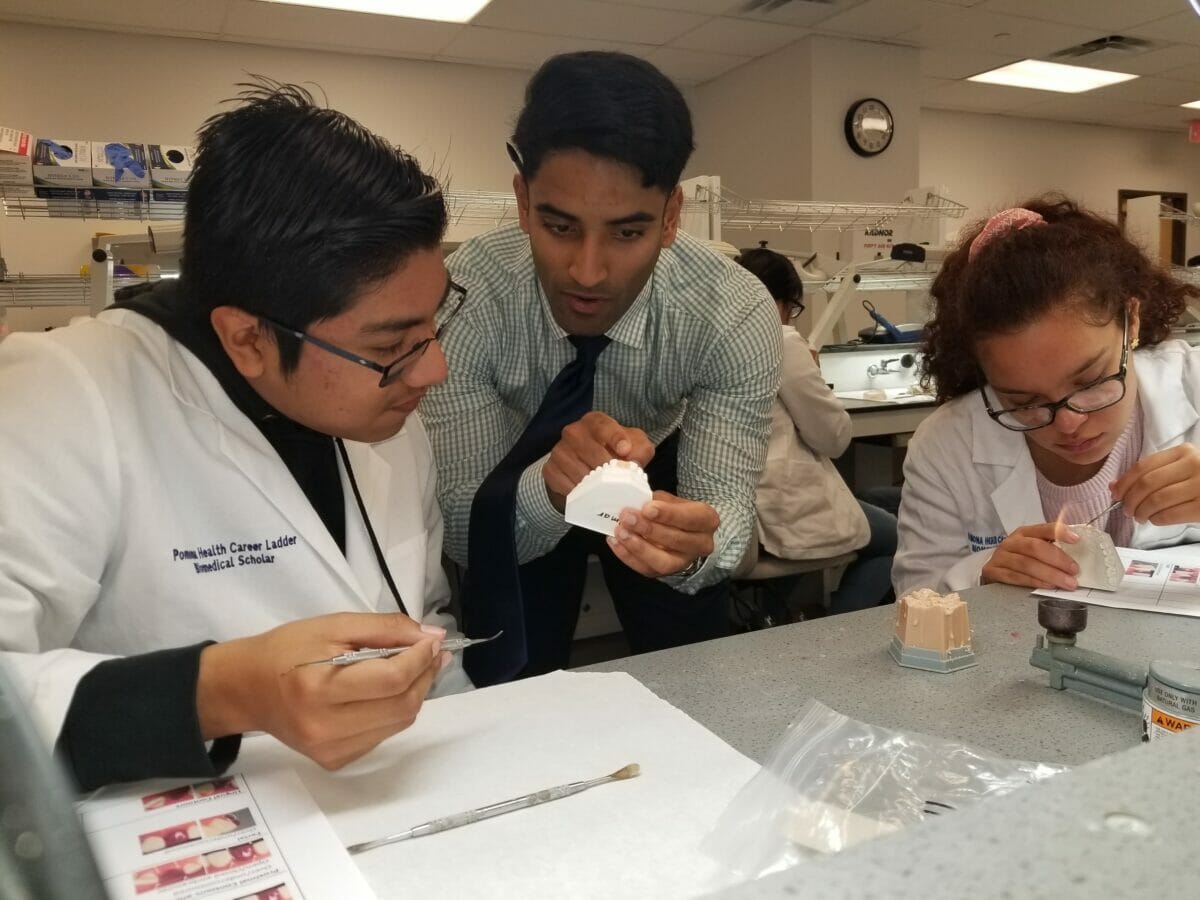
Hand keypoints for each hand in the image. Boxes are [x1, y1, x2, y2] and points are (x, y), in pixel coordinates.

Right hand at [197, 612, 445, 769]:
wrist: (246, 689)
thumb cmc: (287, 650)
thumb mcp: (333, 625)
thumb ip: (385, 629)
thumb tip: (432, 637)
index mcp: (320, 687)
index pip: (391, 679)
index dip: (420, 658)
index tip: (432, 640)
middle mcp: (326, 727)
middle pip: (402, 705)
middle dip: (424, 676)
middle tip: (430, 653)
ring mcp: (330, 749)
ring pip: (398, 723)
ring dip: (415, 694)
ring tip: (413, 668)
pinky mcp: (334, 760)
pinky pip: (382, 736)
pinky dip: (394, 712)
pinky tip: (385, 693)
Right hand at [543, 411, 653, 511]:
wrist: (588, 468)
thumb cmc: (615, 453)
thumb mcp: (634, 447)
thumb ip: (640, 449)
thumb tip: (634, 460)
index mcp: (595, 422)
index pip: (603, 425)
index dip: (615, 436)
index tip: (625, 450)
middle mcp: (574, 432)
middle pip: (590, 450)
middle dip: (607, 467)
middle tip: (620, 482)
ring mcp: (559, 450)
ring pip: (577, 470)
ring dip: (593, 484)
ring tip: (607, 493)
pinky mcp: (550, 469)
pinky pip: (564, 484)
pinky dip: (578, 493)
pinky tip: (589, 497)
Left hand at [607, 490, 719, 577]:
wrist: (683, 532)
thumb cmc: (677, 513)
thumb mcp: (673, 500)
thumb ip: (658, 501)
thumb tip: (636, 502)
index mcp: (706, 521)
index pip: (690, 518)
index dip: (668, 514)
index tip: (647, 508)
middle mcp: (700, 545)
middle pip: (676, 540)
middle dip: (648, 529)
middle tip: (628, 517)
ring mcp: (683, 562)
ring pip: (663, 561)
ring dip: (639, 546)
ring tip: (621, 532)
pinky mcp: (665, 573)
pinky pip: (646, 569)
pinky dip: (628, 556)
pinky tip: (615, 542)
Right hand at [980, 522, 1079, 590]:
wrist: (992, 569)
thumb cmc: (1020, 559)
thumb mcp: (1033, 549)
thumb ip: (1053, 548)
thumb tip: (1081, 554)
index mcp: (1024, 533)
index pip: (1043, 528)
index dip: (1059, 532)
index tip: (1076, 539)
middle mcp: (1011, 542)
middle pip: (1034, 547)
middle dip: (1057, 559)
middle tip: (1074, 570)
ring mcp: (1001, 557)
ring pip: (1026, 564)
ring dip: (1049, 574)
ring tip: (1066, 583)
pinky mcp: (993, 571)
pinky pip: (1015, 577)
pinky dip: (1033, 582)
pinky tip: (1047, 586)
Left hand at [1110, 444, 1199, 525]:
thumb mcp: (1179, 469)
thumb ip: (1150, 474)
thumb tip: (1114, 486)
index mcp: (1184, 452)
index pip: (1143, 466)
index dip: (1124, 482)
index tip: (1115, 494)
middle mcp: (1194, 465)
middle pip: (1147, 484)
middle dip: (1130, 500)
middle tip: (1127, 511)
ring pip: (1157, 500)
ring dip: (1141, 512)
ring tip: (1140, 517)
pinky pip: (1170, 514)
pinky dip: (1156, 519)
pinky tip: (1155, 520)